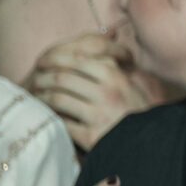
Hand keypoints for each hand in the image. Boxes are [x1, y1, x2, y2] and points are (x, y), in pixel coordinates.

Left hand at [27, 33, 147, 150]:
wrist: (150, 143)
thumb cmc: (137, 112)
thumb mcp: (130, 84)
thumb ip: (112, 66)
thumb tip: (101, 42)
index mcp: (115, 77)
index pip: (76, 60)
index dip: (54, 59)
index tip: (43, 62)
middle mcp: (107, 94)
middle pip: (62, 78)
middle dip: (43, 78)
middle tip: (35, 80)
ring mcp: (99, 115)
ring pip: (58, 98)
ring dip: (43, 97)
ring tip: (39, 97)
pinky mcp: (92, 136)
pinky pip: (63, 122)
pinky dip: (53, 118)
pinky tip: (51, 116)